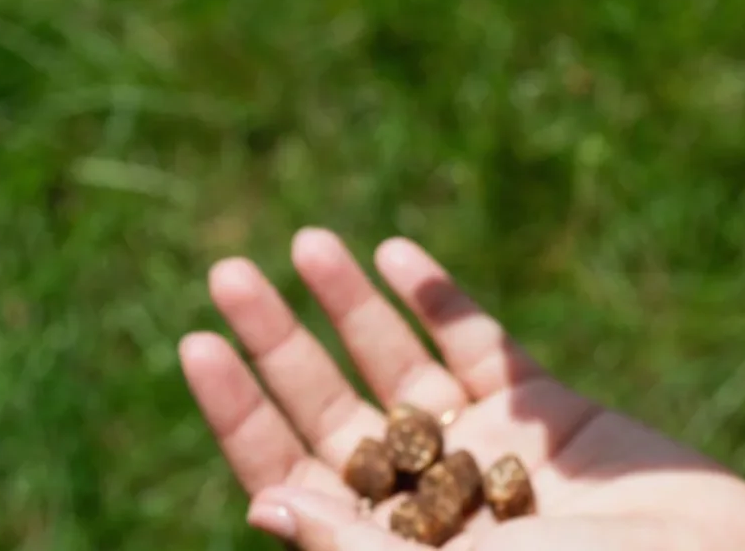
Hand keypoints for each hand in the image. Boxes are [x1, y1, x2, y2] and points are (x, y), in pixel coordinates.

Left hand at [178, 228, 744, 550]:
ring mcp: (491, 453)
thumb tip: (262, 502)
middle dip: (282, 343)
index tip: (195, 343)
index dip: (240, 413)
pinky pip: (483, 344)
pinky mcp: (549, 413)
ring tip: (307, 241)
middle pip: (336, 412)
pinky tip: (398, 255)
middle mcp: (433, 504)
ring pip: (403, 364)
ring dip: (353, 303)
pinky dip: (440, 298)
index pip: (291, 476)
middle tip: (227, 273)